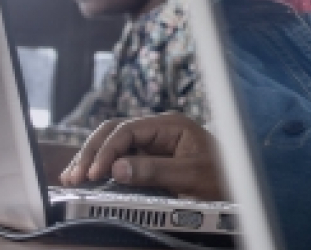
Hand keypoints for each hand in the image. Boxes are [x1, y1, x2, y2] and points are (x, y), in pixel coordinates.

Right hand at [60, 113, 227, 200]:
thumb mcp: (190, 175)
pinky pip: (120, 157)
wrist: (238, 186)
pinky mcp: (150, 157)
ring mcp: (153, 142)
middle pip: (114, 131)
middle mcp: (159, 129)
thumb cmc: (221, 177)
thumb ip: (155, 171)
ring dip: (92, 158)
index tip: (94, 174)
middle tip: (74, 177)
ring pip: (113, 143)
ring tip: (72, 178)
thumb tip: (117, 168)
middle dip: (92, 152)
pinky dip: (102, 166)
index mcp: (172, 124)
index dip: (107, 150)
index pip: (128, 130)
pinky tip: (88, 177)